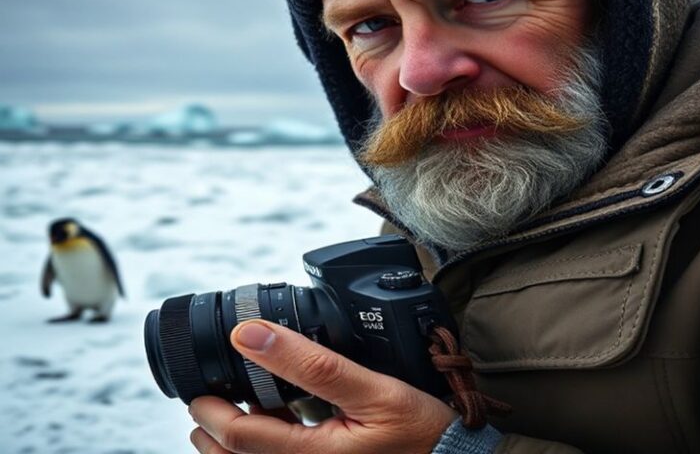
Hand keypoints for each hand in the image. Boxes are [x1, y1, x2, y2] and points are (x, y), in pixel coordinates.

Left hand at [188, 319, 457, 453]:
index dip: (209, 410)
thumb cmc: (421, 430)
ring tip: (229, 416)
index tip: (200, 386)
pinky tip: (273, 427)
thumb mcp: (373, 388)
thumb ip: (311, 363)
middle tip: (207, 399)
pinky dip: (262, 449)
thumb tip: (252, 335)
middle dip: (212, 430)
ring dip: (231, 445)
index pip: (238, 438)